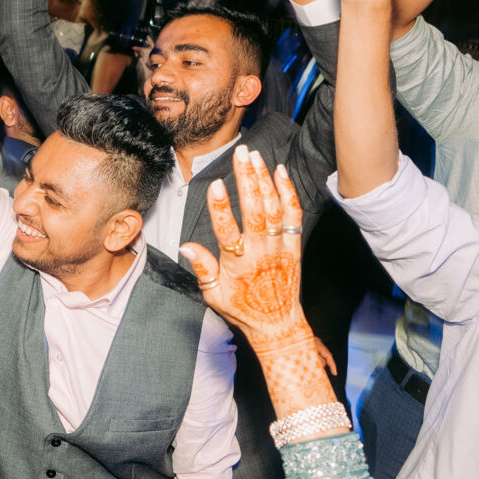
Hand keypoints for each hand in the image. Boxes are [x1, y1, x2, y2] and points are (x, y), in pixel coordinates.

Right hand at [180, 146, 307, 346]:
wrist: (277, 323)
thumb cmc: (243, 309)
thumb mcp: (214, 296)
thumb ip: (202, 268)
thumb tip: (185, 246)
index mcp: (238, 265)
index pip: (227, 232)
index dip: (220, 207)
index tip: (214, 184)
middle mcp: (261, 253)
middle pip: (255, 211)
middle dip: (247, 180)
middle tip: (240, 154)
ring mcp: (279, 247)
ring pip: (274, 208)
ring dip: (265, 179)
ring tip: (255, 156)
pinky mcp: (294, 245)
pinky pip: (293, 215)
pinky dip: (288, 192)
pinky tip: (280, 172)